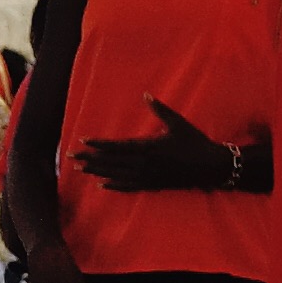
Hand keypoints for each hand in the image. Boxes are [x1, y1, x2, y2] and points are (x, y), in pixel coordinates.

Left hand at [72, 97, 235, 192]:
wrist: (210, 167)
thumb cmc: (195, 142)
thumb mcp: (178, 123)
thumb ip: (160, 110)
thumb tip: (146, 95)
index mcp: (149, 147)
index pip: (117, 146)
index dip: (98, 144)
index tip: (83, 141)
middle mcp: (144, 164)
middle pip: (111, 162)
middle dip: (90, 158)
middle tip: (71, 157)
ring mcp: (147, 177)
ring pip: (116, 175)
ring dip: (97, 171)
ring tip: (80, 169)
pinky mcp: (152, 185)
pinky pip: (128, 187)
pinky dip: (113, 186)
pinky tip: (101, 184)